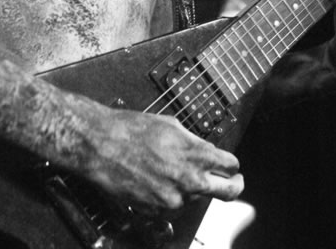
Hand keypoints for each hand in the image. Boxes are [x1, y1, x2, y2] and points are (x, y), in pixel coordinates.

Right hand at [82, 107, 242, 212]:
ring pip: (197, 197)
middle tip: (234, 181)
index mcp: (194, 154)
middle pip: (228, 191)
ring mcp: (174, 199)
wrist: (100, 145)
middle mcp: (189, 180)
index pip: (230, 166)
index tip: (231, 166)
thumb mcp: (170, 124)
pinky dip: (171, 195)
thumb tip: (206, 150)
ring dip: (192, 186)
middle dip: (233, 185)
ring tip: (170, 169)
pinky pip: (174, 205)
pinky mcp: (157, 211)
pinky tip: (157, 178)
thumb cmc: (130, 130)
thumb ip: (193, 141)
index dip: (232, 164)